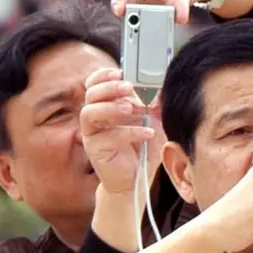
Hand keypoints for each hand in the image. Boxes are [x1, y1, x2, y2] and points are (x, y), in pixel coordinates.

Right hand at [81, 68, 164, 195]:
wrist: (136, 180)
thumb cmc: (143, 150)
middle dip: (109, 87)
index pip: (95, 84)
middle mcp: (96, 118)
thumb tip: (163, 88)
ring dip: (110, 107)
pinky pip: (107, 137)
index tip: (120, 72)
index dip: (103, 75)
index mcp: (106, 106)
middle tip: (128, 87)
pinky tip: (147, 133)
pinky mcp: (95, 150)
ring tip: (131, 108)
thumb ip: (156, 106)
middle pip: (90, 94)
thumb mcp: (154, 123)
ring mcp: (93, 134)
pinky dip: (129, 132)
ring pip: (89, 113)